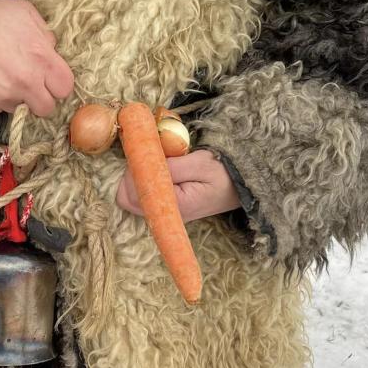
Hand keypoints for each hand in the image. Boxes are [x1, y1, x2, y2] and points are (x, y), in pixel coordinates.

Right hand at [0, 0, 74, 116]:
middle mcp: (26, 82)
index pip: (65, 88)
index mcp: (41, 59)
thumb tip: (51, 48)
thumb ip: (43, 33)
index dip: (57, 84)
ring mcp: (4, 97)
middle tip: (25, 85)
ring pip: (19, 109)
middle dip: (39, 98)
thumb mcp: (22, 12)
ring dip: (12, 96)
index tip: (47, 80)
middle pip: (47, 108)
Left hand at [116, 149, 240, 222]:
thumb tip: (145, 166)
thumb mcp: (201, 164)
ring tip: (157, 159)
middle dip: (131, 174)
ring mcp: (164, 213)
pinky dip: (145, 179)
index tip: (145, 152)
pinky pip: (144, 194)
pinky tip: (160, 167)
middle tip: (149, 154)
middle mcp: (166, 215)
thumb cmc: (224, 173)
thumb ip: (172, 167)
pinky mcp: (165, 207)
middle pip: (126, 198)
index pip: (132, 195)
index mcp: (174, 207)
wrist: (242, 185)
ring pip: (131, 197)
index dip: (132, 171)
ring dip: (138, 175)